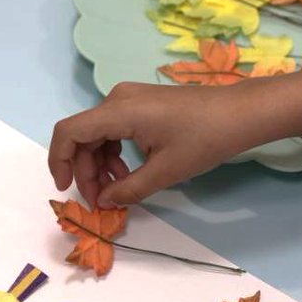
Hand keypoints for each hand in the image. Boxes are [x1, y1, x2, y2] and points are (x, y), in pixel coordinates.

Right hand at [48, 71, 301, 208]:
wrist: (241, 113)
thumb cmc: (205, 139)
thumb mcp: (165, 172)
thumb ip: (128, 189)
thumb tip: (103, 202)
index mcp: (118, 111)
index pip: (69, 132)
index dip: (60, 162)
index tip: (68, 189)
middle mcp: (117, 99)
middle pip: (82, 136)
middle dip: (85, 171)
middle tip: (100, 200)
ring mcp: (129, 99)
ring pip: (97, 134)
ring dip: (99, 164)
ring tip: (117, 189)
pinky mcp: (141, 104)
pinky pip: (113, 129)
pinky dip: (113, 153)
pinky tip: (128, 172)